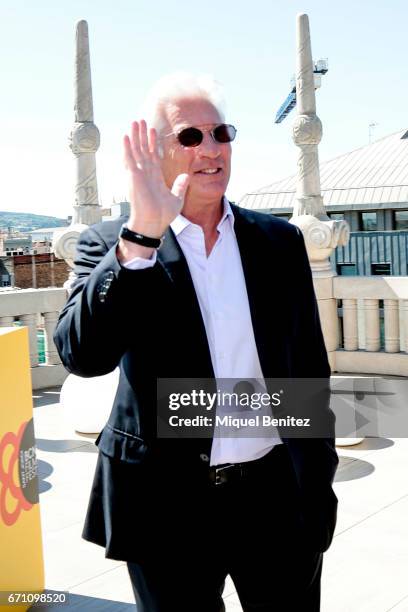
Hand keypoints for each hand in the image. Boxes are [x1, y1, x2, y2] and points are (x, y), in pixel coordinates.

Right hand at [123, 120, 189, 237]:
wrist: (154, 223)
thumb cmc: (163, 215)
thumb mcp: (176, 198)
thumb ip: (180, 186)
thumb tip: (187, 176)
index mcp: (154, 177)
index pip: (153, 156)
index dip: (153, 143)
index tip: (153, 131)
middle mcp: (145, 174)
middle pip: (143, 150)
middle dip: (142, 135)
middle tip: (141, 121)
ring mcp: (139, 175)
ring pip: (136, 151)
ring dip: (135, 136)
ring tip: (134, 122)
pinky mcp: (134, 177)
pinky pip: (130, 160)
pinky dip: (127, 148)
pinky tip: (126, 136)